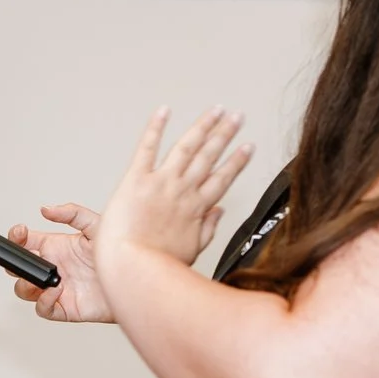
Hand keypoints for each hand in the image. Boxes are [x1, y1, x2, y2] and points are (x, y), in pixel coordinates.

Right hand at [8, 204, 112, 321]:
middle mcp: (55, 267)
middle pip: (20, 268)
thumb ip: (72, 213)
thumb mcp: (97, 226)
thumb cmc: (122, 255)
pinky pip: (43, 309)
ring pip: (25, 290)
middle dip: (14, 264)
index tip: (20, 233)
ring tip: (46, 278)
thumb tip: (47, 209)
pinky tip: (56, 290)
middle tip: (24, 259)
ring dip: (26, 284)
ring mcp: (58, 288)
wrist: (138, 282)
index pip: (26, 242)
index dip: (16, 237)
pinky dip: (43, 301)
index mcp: (57, 247)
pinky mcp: (65, 308)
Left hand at [94, 107, 251, 275]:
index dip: (237, 161)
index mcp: (196, 210)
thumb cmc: (156, 267)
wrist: (131, 267)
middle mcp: (182, 192)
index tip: (247, 147)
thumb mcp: (191, 252)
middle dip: (225, 134)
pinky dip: (156, 127)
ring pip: (187, 147)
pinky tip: (164, 111)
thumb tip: (218, 214)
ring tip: (216, 110)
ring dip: (203, 126)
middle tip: (237, 117)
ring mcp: (161, 183)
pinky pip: (147, 147)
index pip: (222, 179)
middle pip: (209, 157)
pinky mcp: (136, 180)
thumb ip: (207, 230)